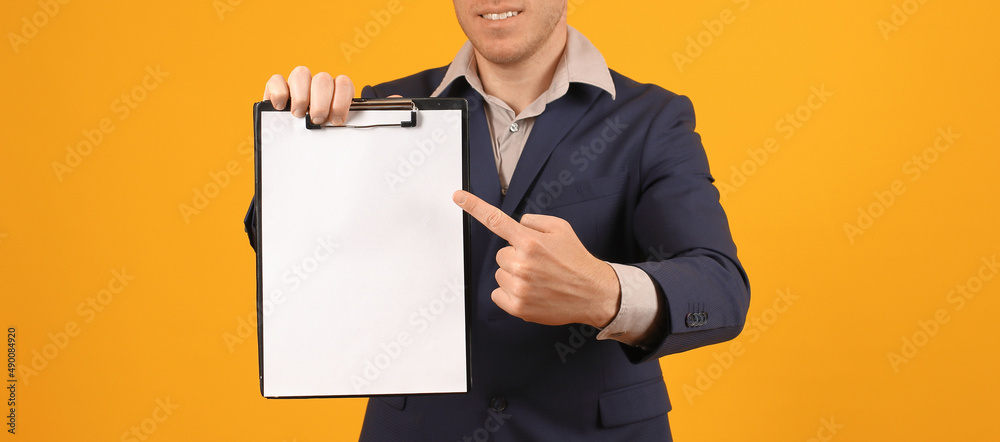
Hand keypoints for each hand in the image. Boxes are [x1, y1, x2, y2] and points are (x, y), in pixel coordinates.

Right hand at [262, 66, 355, 125]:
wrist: (295, 142)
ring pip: (301, 73)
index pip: (343, 84)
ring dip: (301, 97)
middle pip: (322, 79)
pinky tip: (281, 107)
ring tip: (300, 114)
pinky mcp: (276, 86)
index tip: (336, 120)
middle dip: (320, 103)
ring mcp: (297, 83)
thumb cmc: (317, 134)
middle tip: (317, 120)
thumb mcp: (332, 130)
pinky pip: (277, 79)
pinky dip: (279, 94)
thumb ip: (339, 125)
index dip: (340, 102)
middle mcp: (317, 83)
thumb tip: (341, 125)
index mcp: (336, 90)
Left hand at [453, 190, 620, 327]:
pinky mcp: (518, 307)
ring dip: (514, 275)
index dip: (474, 206)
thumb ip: (534, 222)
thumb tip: (516, 225)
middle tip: (539, 263)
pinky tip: (530, 292)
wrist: (593, 293)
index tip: (457, 196)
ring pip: (499, 274)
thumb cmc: (577, 260)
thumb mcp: (561, 228)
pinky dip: (510, 293)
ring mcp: (518, 287)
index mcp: (530, 241)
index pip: (496, 220)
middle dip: (515, 256)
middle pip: (501, 254)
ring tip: (539, 279)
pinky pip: (497, 293)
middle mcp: (521, 263)